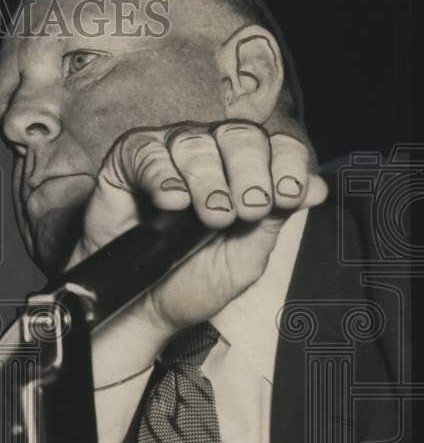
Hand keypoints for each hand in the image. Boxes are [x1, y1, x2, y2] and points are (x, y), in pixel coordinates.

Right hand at [69, 121, 327, 341]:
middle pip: (239, 134)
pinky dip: (163, 175)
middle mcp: (209, 155)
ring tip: (210, 217)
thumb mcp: (247, 256)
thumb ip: (277, 219)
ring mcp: (167, 154)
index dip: (287, 163)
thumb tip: (317, 188)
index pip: (277, 145)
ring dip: (209, 180)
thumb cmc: (193, 281)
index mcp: (244, 172)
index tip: (285, 197)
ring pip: (195, 141)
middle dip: (250, 172)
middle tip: (246, 211)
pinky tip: (171, 203)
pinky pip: (147, 152)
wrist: (142, 308)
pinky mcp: (126, 162)